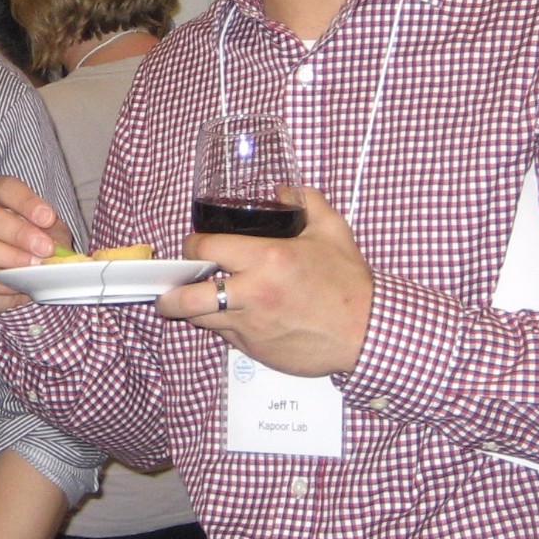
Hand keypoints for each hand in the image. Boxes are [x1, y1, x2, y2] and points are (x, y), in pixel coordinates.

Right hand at [0, 176, 76, 314]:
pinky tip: (21, 283)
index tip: (48, 217)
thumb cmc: (33, 242)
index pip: (3, 188)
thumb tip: (58, 248)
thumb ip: (53, 234)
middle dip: (19, 233)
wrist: (22, 276)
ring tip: (35, 265)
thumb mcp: (49, 231)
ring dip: (11, 257)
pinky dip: (3, 282)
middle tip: (45, 247)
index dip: (25, 201)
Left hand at [168, 187, 373, 376]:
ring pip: (201, 320)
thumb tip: (283, 189)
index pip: (206, 248)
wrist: (367, 332)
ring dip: (195, 311)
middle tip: (172, 288)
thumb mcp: (332, 230)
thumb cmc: (349, 284)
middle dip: (171, 292)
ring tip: (195, 303)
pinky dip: (224, 327)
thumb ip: (306, 200)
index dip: (193, 246)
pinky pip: (226, 337)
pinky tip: (234, 318)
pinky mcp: (256, 350)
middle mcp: (253, 294)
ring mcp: (252, 326)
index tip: (195, 247)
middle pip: (188, 295)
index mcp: (267, 259)